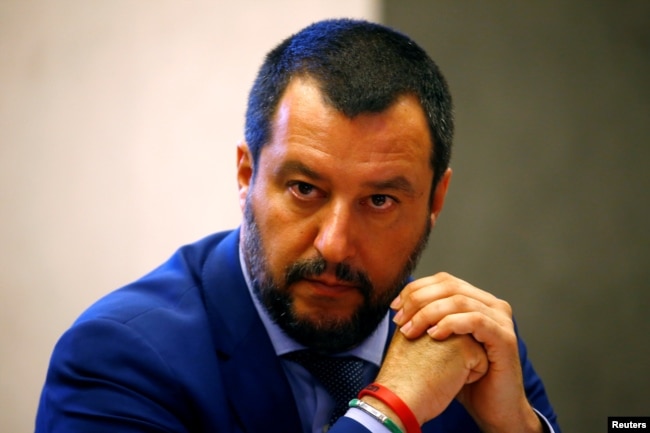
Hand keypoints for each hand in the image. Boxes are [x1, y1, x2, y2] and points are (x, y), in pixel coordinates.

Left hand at [391, 272, 542, 432]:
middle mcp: (492, 304)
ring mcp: (501, 319)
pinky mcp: (505, 338)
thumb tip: (398, 306)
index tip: (395, 307)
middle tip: (400, 320)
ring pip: (459, 301)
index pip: (443, 280)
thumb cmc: (465, 377)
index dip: (416, 289)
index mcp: (477, 300)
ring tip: (411, 330)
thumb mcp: (443, 343)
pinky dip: (451, 323)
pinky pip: (475, 320)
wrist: (492, 408)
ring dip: (429, 313)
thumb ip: (429, 321)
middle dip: (418, 300)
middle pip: (450, 286)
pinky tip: (433, 335)